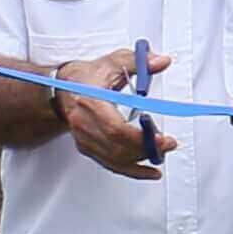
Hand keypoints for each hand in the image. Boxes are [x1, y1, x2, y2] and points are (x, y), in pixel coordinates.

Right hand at [47, 49, 166, 180]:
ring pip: (115, 158)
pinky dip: (133, 170)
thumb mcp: (114, 61)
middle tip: (169, 144)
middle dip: (147, 149)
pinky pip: (111, 164)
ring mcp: (83, 138)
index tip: (163, 138)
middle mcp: (83, 123)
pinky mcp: (87, 147)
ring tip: (163, 151)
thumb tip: (162, 62)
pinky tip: (151, 172)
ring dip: (143, 159)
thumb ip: (139, 61)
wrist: (63, 89)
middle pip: (117, 146)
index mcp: (91, 101)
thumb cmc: (90, 76)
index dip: (141, 137)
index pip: (116, 128)